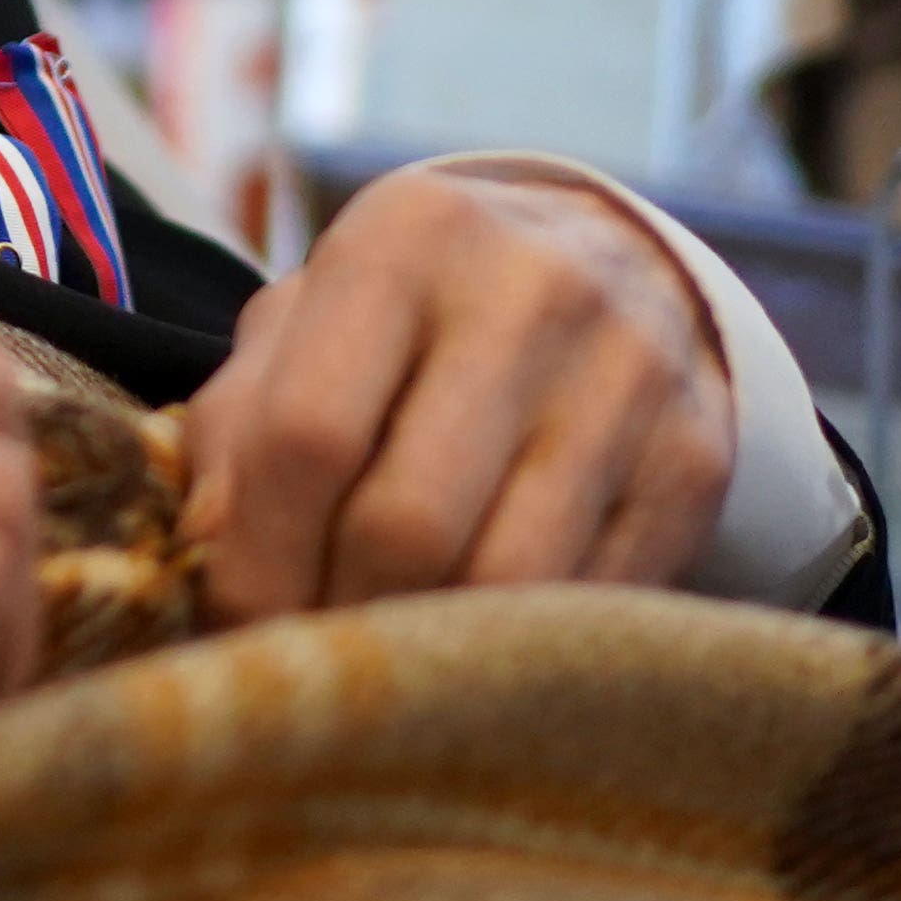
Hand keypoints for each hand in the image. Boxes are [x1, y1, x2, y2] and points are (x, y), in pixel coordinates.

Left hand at [180, 158, 732, 626]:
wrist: (613, 266)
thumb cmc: (416, 316)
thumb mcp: (314, 322)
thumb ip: (239, 420)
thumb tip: (206, 545)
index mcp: (407, 238)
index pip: (308, 434)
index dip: (255, 559)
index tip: (230, 625)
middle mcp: (533, 291)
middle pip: (408, 525)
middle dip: (335, 617)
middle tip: (302, 659)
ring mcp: (631, 375)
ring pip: (507, 581)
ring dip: (426, 651)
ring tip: (378, 663)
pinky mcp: (694, 459)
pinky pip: (590, 602)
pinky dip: (515, 647)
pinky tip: (472, 643)